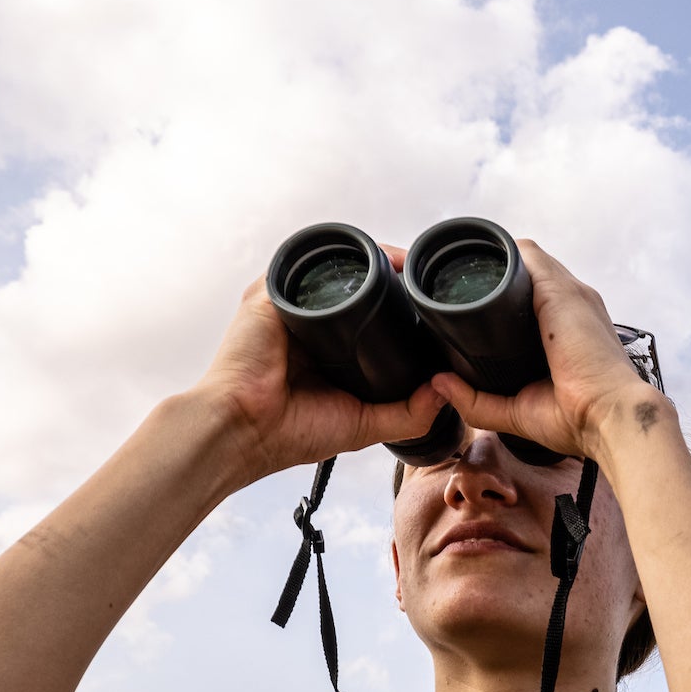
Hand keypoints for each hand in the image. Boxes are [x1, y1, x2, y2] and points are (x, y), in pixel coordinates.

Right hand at [191, 252, 451, 486]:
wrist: (245, 430)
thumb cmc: (292, 432)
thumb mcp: (365, 425)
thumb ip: (408, 413)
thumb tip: (445, 391)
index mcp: (328, 349)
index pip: (370, 314)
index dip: (402, 308)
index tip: (435, 306)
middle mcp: (309, 323)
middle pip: (356, 287)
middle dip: (392, 278)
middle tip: (428, 282)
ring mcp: (289, 306)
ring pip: (336, 271)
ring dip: (373, 261)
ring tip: (409, 266)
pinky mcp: (270, 296)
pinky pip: (308, 266)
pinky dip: (340, 259)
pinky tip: (373, 260)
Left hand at [425, 240, 664, 464]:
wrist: (611, 418)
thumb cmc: (579, 420)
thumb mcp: (518, 411)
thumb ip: (478, 401)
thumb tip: (440, 383)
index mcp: (569, 329)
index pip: (534, 293)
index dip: (505, 294)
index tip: (477, 306)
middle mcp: (574, 304)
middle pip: (528, 270)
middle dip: (495, 276)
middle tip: (461, 292)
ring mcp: (571, 293)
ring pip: (525, 258)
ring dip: (496, 262)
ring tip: (464, 275)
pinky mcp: (561, 292)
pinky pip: (526, 256)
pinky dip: (501, 256)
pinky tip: (478, 264)